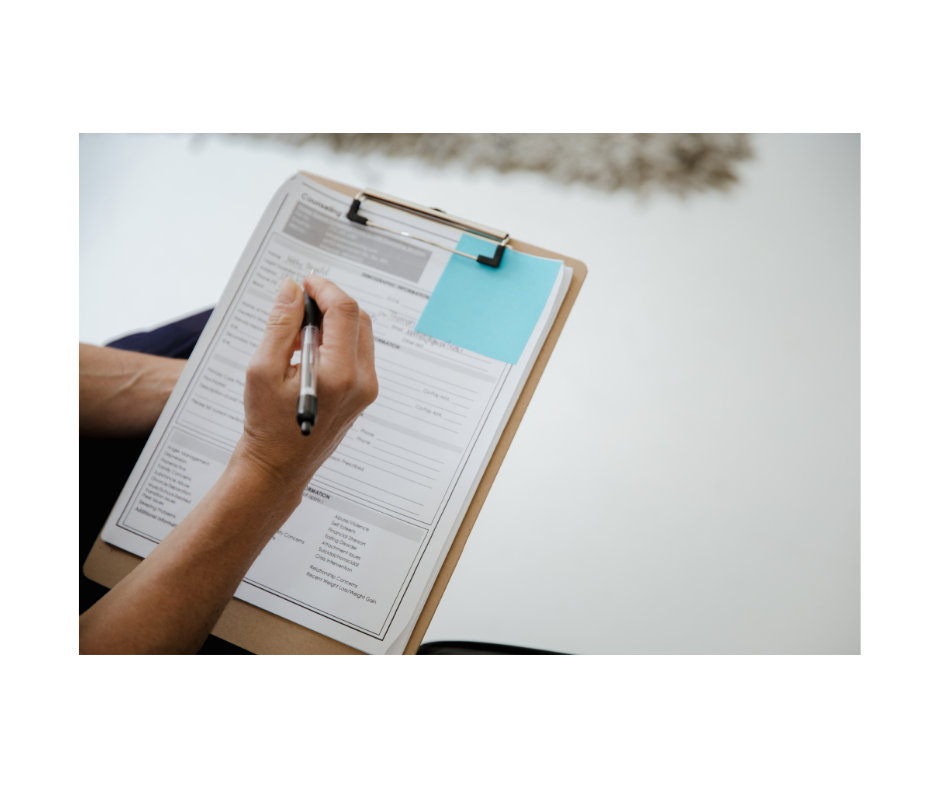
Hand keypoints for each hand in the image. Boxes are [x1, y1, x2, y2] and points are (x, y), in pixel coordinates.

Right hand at [231, 276, 378, 501]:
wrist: (278, 467)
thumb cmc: (267, 425)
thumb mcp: (263, 369)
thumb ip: (280, 325)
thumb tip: (292, 289)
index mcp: (340, 374)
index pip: (345, 311)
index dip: (324, 289)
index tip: (304, 282)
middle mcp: (362, 381)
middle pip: (358, 319)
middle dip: (331, 302)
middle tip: (300, 301)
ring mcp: (367, 389)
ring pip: (360, 334)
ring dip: (334, 320)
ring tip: (299, 330)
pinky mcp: (363, 394)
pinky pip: (357, 353)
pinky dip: (337, 340)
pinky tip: (309, 349)